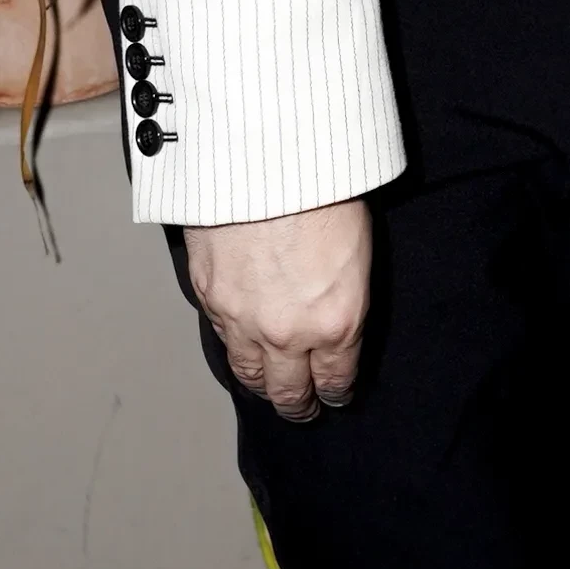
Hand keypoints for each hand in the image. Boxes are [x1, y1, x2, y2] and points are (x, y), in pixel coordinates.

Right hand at [184, 199, 372, 421]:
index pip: (337, 379)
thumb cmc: (323, 188)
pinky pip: (223, 339)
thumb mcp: (359, 248)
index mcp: (337, 321)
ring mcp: (243, 320)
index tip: (337, 397)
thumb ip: (345, 295)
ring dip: (262, 386)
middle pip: (290, 391)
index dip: (338, 392)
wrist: (265, 158)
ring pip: (250, 373)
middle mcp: (288, 333)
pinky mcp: (210, 298)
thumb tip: (336, 312)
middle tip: (305, 410)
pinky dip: (234, 348)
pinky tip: (241, 348)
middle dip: (300, 406)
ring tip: (270, 390)